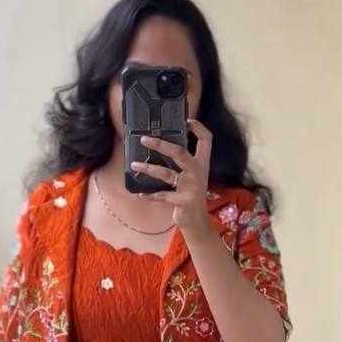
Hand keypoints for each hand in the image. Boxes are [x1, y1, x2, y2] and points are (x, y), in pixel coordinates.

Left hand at [130, 117, 212, 237]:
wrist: (197, 221)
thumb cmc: (190, 195)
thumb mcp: (191, 177)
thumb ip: (182, 163)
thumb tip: (162, 146)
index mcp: (202, 164)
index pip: (206, 140)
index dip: (199, 128)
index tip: (187, 120)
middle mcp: (198, 172)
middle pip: (180, 152)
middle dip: (161, 145)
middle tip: (144, 139)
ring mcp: (191, 187)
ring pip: (166, 173)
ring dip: (148, 168)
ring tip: (134, 165)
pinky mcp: (183, 201)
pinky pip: (162, 196)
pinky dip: (150, 195)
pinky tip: (140, 193)